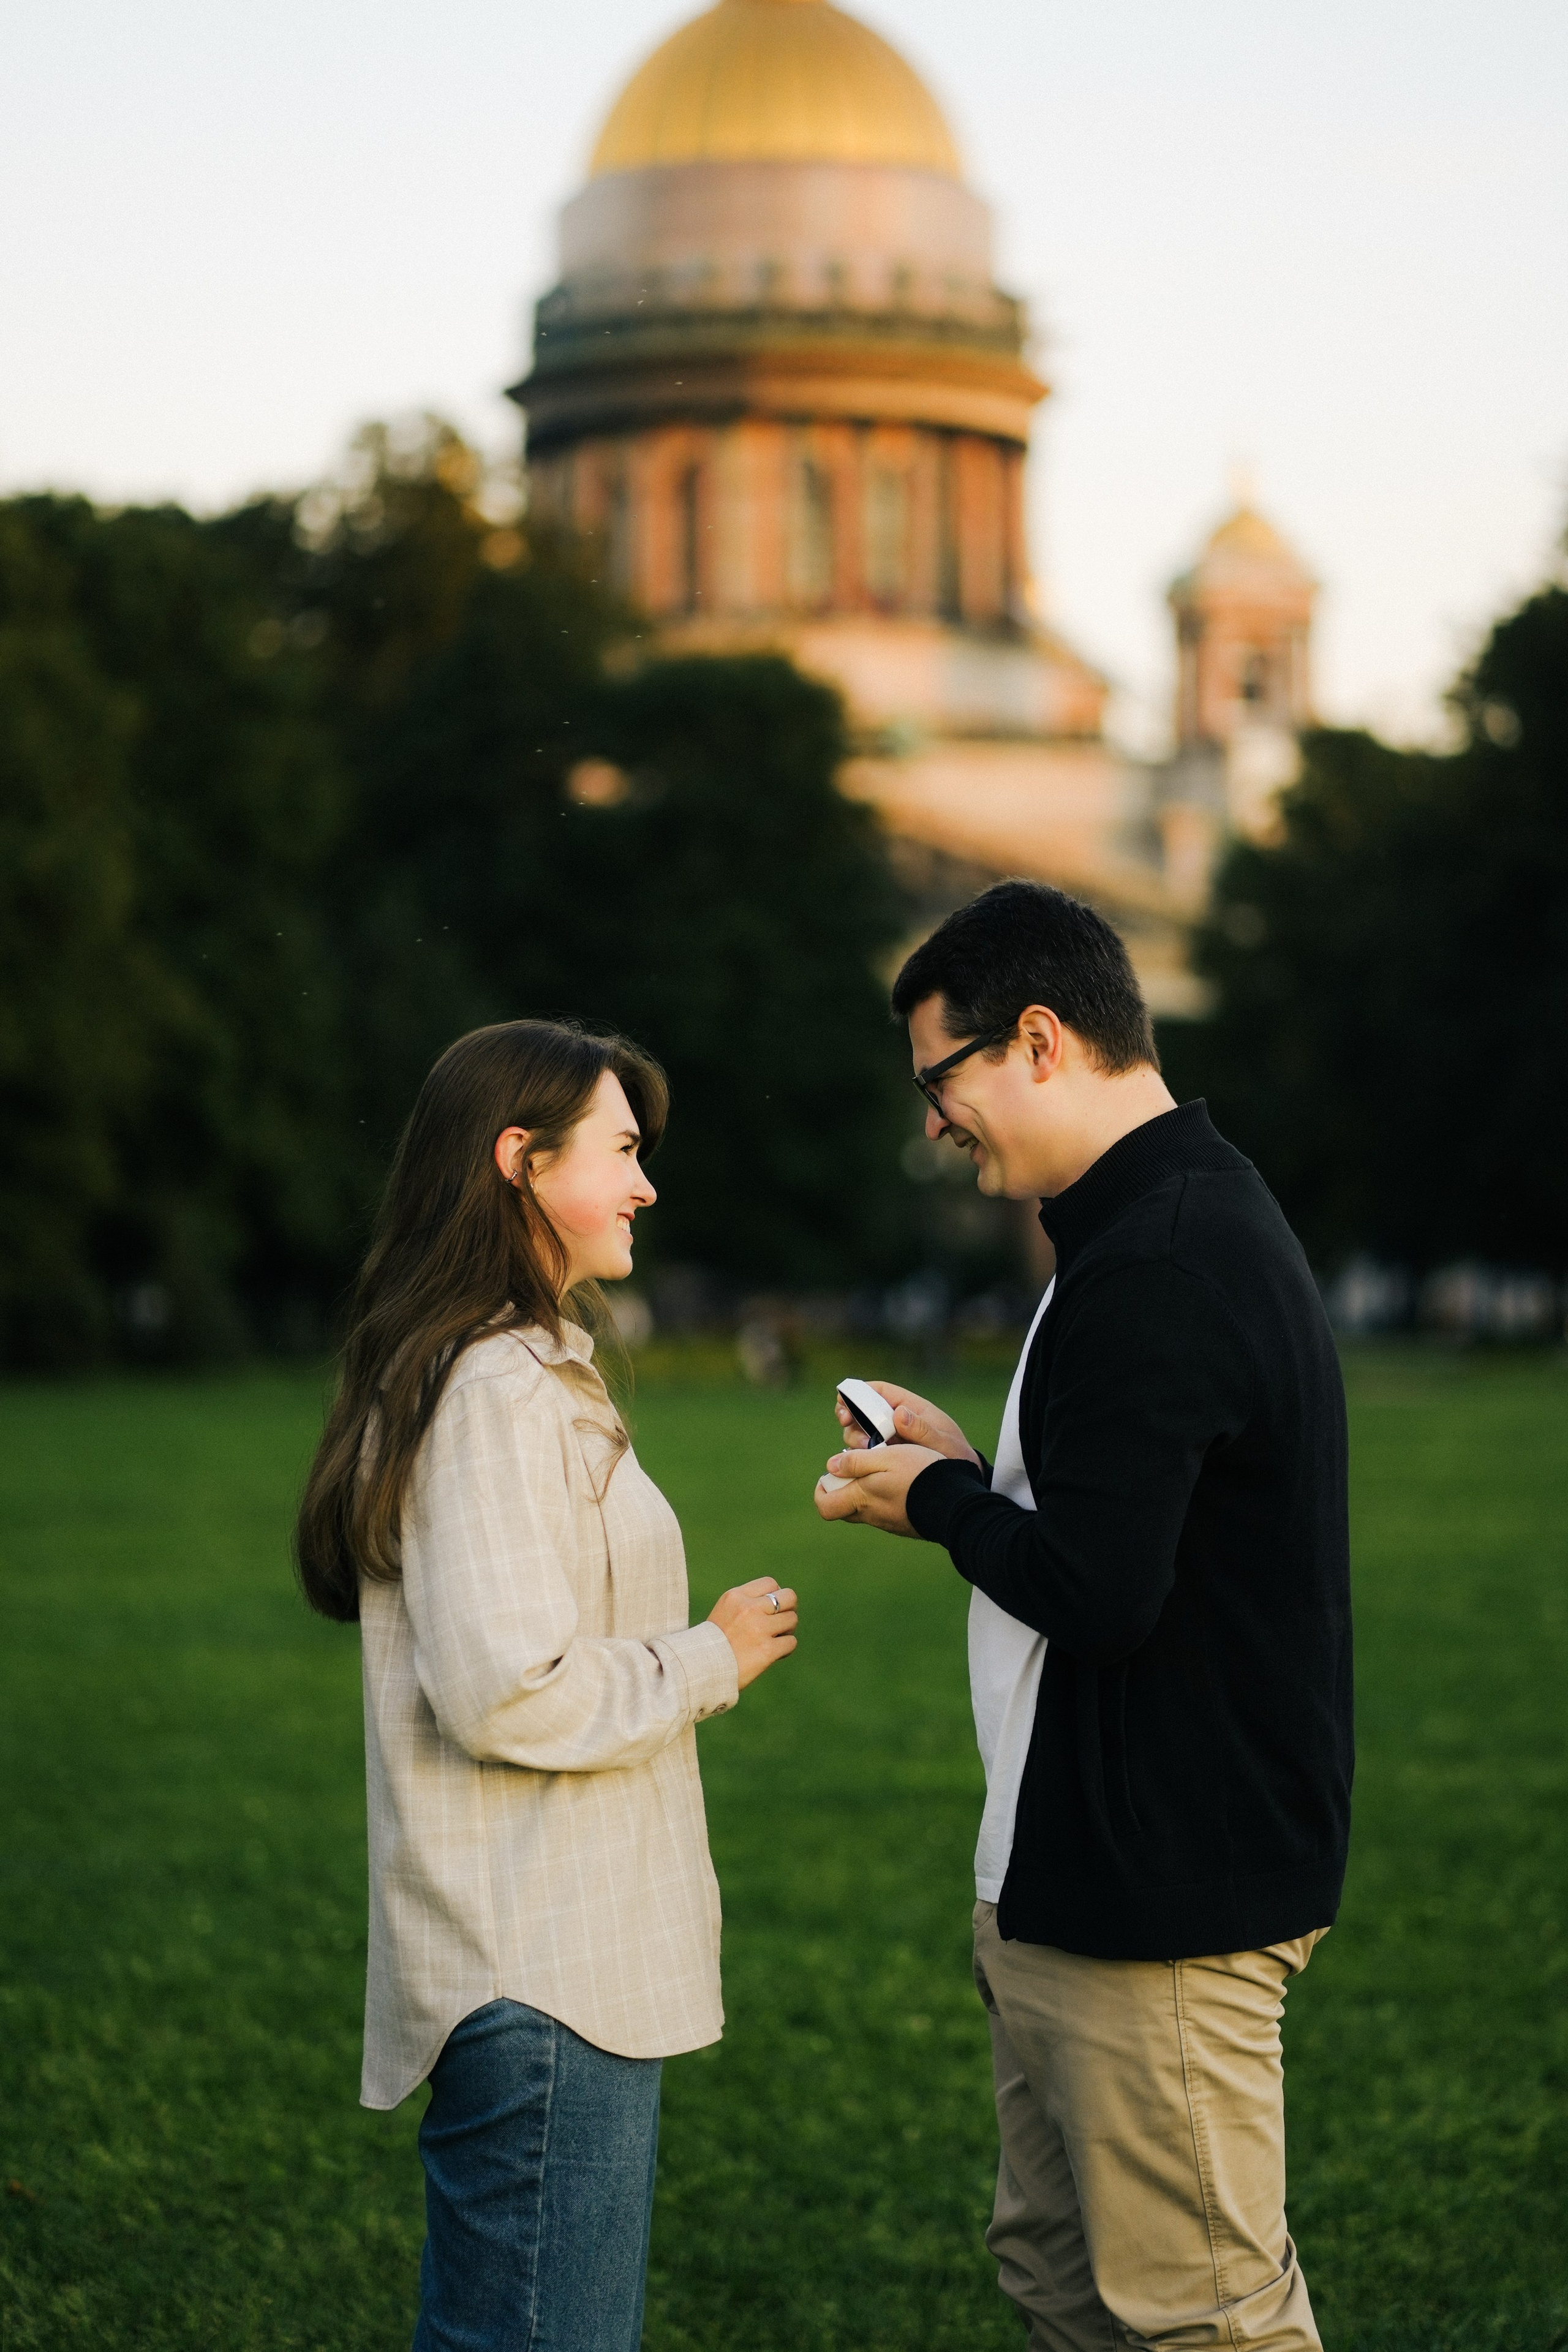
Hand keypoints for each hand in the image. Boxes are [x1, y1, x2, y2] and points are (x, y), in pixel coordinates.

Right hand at [708, 1577, 797, 1688]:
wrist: (699, 1671)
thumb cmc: (712, 1644)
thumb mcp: (724, 1612)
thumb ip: (746, 1603)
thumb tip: (776, 1601)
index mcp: (736, 1596)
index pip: (770, 1583)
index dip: (775, 1596)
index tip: (769, 1610)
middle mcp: (749, 1608)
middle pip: (789, 1597)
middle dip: (788, 1609)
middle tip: (779, 1623)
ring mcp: (759, 1629)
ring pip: (792, 1619)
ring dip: (787, 1631)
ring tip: (774, 1640)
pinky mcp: (767, 1650)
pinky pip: (791, 1642)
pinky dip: (786, 1649)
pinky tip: (774, 1654)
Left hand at [814, 1442, 943, 1537]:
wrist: (955, 1502)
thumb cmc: (920, 1474)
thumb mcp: (886, 1457)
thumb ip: (856, 1462)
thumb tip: (830, 1466)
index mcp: (862, 1499)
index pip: (825, 1507)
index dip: (821, 1491)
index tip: (830, 1475)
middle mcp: (872, 1516)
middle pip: (844, 1508)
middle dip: (844, 1489)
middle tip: (858, 1468)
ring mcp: (889, 1523)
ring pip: (866, 1509)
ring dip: (867, 1491)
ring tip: (885, 1469)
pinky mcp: (905, 1524)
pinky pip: (886, 1512)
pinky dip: (886, 1498)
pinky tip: (903, 1481)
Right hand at [835, 1382, 979, 1466]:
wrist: (959, 1485)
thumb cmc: (956, 1457)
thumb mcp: (944, 1443)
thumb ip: (923, 1430)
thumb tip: (899, 1413)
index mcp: (910, 1408)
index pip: (880, 1391)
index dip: (859, 1392)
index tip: (846, 1401)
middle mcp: (895, 1421)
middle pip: (862, 1410)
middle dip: (849, 1415)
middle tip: (845, 1423)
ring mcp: (888, 1440)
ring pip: (859, 1431)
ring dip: (854, 1437)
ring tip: (865, 1448)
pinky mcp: (884, 1457)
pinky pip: (863, 1453)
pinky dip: (857, 1456)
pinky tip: (860, 1463)